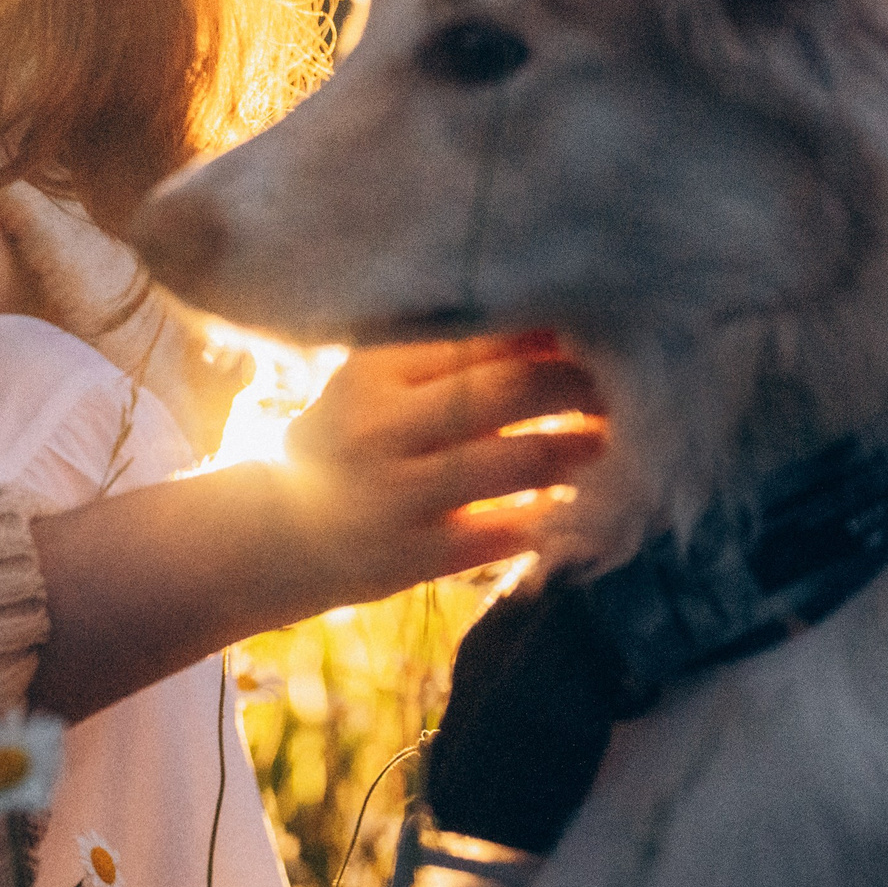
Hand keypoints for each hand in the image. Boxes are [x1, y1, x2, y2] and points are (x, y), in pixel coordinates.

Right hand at [272, 334, 605, 607]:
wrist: (269, 539)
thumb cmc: (339, 446)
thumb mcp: (369, 388)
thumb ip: (440, 360)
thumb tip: (551, 329)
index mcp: (371, 372)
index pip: (478, 337)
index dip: (547, 336)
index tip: (594, 335)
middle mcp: (379, 427)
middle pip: (506, 391)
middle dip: (577, 386)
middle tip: (619, 388)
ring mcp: (395, 495)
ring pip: (517, 461)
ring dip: (580, 449)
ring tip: (611, 442)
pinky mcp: (413, 557)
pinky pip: (506, 532)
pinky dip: (553, 517)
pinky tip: (580, 505)